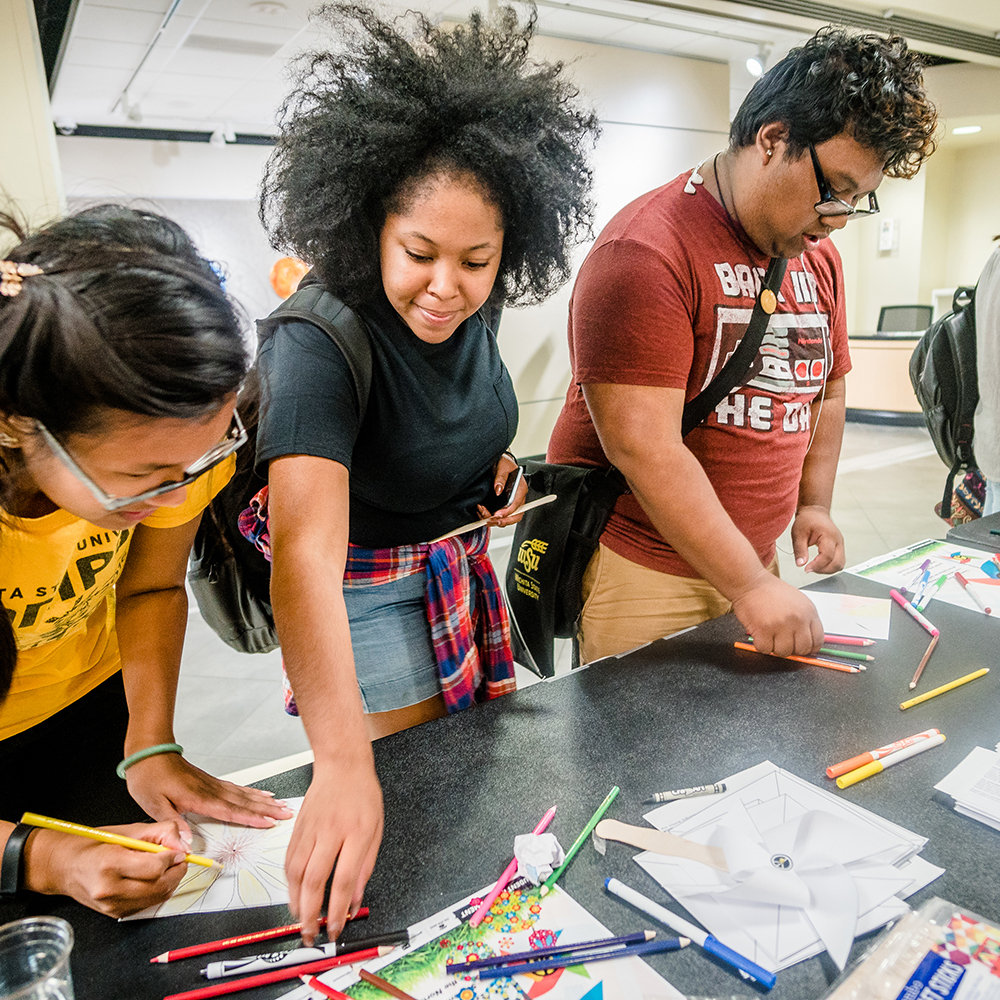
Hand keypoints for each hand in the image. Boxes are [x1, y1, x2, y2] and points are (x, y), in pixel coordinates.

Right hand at [23, 821, 187, 917]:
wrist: (64, 866)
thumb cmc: (93, 845)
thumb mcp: (127, 830)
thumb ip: (159, 833)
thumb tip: (182, 843)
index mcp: (110, 864)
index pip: (154, 867)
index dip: (173, 858)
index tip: (179, 850)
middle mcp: (109, 889)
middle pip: (159, 886)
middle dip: (177, 871)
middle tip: (180, 858)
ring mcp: (111, 905)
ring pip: (157, 897)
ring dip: (171, 881)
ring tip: (169, 866)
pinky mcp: (115, 914)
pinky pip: (148, 904)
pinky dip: (158, 891)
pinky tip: (155, 878)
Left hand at [125, 752, 292, 839]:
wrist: (149, 752)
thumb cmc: (149, 777)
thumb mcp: (153, 805)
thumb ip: (173, 823)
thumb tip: (187, 844)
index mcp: (199, 798)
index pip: (231, 811)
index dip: (252, 818)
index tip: (269, 823)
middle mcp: (210, 790)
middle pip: (245, 801)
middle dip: (267, 809)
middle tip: (287, 813)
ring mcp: (212, 784)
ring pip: (244, 794)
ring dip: (264, 801)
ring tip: (280, 804)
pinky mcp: (210, 781)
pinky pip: (237, 788)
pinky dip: (252, 792)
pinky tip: (260, 794)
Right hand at [285, 756, 383, 945]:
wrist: (341, 765)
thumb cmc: (363, 795)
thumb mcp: (376, 830)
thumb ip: (365, 867)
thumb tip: (354, 901)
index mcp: (356, 833)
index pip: (343, 879)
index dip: (337, 909)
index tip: (336, 929)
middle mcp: (329, 832)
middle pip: (313, 881)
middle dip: (309, 914)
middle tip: (310, 935)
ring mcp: (310, 830)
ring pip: (295, 873)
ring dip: (295, 902)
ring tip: (300, 920)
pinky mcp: (296, 829)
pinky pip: (288, 861)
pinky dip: (289, 884)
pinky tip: (294, 896)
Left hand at [476, 452, 528, 526]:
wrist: (500, 462)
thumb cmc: (504, 464)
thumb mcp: (503, 466)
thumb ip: (501, 478)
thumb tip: (498, 490)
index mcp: (520, 489)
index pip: (517, 505)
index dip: (507, 512)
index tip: (497, 515)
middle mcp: (517, 498)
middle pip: (515, 516)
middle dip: (503, 521)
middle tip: (490, 521)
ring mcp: (511, 502)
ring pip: (507, 518)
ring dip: (495, 520)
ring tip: (483, 515)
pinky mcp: (503, 505)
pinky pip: (500, 516)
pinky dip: (491, 517)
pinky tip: (482, 513)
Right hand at [731, 572, 823, 657]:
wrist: (751, 583)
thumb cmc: (771, 591)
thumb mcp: (798, 601)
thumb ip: (805, 620)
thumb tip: (807, 642)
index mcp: (809, 612)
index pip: (818, 640)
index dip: (809, 647)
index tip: (801, 647)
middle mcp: (797, 619)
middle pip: (802, 649)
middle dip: (792, 649)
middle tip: (783, 642)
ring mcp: (781, 625)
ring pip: (784, 652)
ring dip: (775, 648)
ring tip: (770, 636)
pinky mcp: (763, 630)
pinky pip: (765, 650)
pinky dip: (761, 645)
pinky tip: (760, 635)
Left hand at [791, 505, 844, 574]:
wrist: (815, 512)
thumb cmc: (807, 520)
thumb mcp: (798, 534)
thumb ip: (799, 550)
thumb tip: (800, 564)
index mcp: (828, 536)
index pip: (827, 556)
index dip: (817, 566)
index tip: (806, 569)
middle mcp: (838, 541)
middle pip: (837, 563)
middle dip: (823, 570)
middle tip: (809, 569)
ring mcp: (840, 544)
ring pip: (840, 564)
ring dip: (827, 569)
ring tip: (813, 566)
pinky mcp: (839, 547)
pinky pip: (838, 561)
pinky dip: (829, 566)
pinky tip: (818, 564)